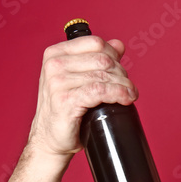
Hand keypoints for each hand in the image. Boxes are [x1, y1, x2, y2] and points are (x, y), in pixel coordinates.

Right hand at [27, 35, 136, 158]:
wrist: (50, 138)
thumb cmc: (65, 109)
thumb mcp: (78, 78)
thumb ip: (96, 59)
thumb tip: (118, 45)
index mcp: (55, 54)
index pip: (95, 43)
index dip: (114, 56)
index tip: (120, 71)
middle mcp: (54, 65)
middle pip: (103, 60)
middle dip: (121, 74)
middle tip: (126, 88)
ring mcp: (58, 82)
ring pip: (104, 76)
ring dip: (124, 86)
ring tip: (130, 95)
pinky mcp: (66, 100)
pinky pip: (100, 91)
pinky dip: (118, 94)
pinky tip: (125, 99)